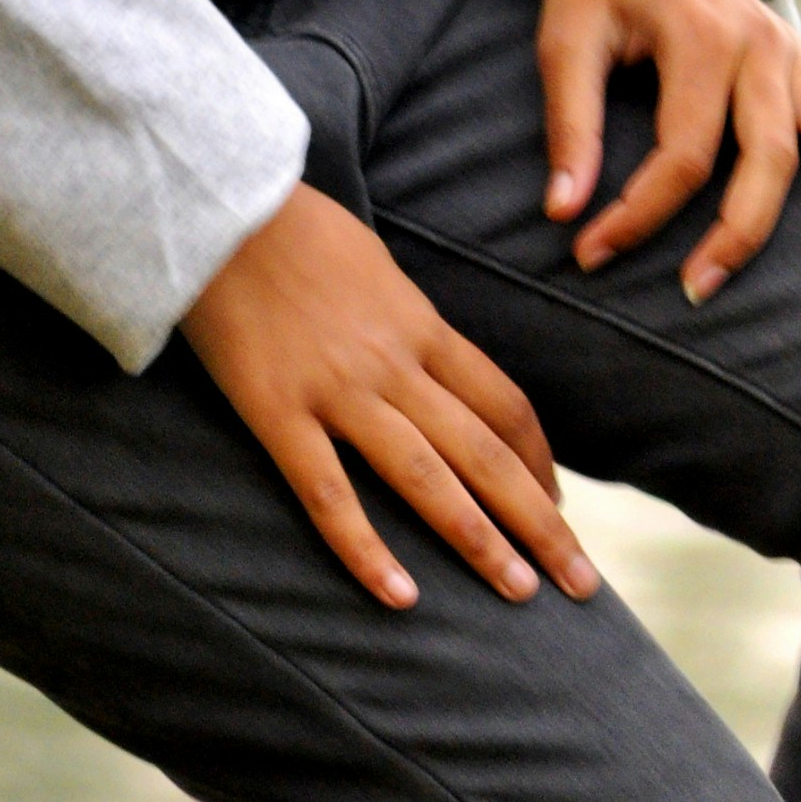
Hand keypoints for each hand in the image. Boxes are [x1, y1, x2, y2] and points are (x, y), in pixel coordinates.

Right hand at [181, 183, 600, 612]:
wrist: (219, 205)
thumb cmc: (294, 227)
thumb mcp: (374, 265)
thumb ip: (406, 319)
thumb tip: (432, 359)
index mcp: (421, 325)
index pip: (505, 405)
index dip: (540, 462)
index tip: (558, 506)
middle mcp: (394, 364)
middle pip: (485, 452)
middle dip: (539, 522)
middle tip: (581, 583)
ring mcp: (337, 390)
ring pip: (426, 478)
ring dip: (479, 540)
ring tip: (520, 594)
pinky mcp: (278, 411)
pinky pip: (328, 492)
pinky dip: (365, 548)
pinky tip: (399, 596)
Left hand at [540, 0, 800, 303]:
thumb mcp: (565, 37)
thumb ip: (570, 123)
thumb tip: (562, 212)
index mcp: (700, 36)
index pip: (683, 152)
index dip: (638, 212)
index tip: (591, 252)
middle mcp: (758, 43)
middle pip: (766, 154)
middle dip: (737, 231)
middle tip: (701, 290)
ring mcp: (790, 49)